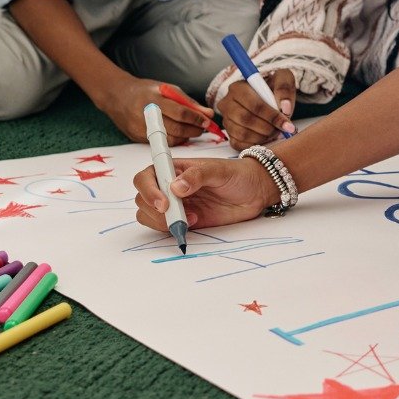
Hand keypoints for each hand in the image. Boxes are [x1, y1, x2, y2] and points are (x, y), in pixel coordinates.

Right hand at [99, 76, 209, 144]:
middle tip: (203, 127)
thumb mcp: (167, 89)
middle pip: (176, 129)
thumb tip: (207, 114)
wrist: (118, 97)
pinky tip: (180, 133)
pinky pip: (162, 143)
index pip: (180, 113)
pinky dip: (174, 139)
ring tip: (193, 130)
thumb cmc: (146, 91)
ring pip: (170, 139)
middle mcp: (147, 116)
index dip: (196, 118)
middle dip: (194, 130)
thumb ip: (188, 102)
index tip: (208, 120)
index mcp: (155, 100)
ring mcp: (141, 129)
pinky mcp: (138, 138)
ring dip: (186, 136)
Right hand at [133, 156, 279, 230]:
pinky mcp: (184, 220)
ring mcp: (176, 205)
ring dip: (161, 222)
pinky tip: (194, 223)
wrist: (255, 192)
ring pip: (148, 216)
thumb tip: (175, 187)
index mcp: (175, 169)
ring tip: (190, 218)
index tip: (163, 202)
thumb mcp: (220, 169)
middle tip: (178, 214)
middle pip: (143, 199)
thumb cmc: (238, 173)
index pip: (147, 176)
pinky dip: (172, 230)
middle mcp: (170, 186)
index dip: (148, 190)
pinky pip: (165, 228)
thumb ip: (198, 175)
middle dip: (154, 210)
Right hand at [218, 68, 296, 149]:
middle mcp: (227, 103)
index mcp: (238, 87)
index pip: (254, 105)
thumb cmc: (274, 87)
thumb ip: (284, 88)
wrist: (268, 96)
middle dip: (268, 128)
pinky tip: (267, 138)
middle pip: (246, 120)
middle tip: (282, 130)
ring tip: (276, 132)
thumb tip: (285, 108)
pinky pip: (239, 144)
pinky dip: (255, 144)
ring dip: (263, 137)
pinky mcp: (229, 134)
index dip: (272, 116)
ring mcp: (226, 120)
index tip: (287, 124)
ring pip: (242, 134)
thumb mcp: (283, 79)